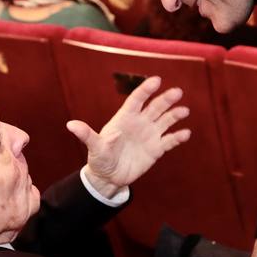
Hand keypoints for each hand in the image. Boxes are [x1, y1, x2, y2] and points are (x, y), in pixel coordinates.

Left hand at [67, 76, 190, 196]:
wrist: (109, 176)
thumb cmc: (100, 158)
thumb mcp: (93, 147)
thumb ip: (86, 135)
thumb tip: (71, 125)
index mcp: (125, 118)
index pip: (136, 100)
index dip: (146, 90)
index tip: (156, 80)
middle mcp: (139, 123)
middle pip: (155, 107)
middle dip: (166, 99)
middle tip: (177, 92)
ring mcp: (149, 135)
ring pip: (165, 121)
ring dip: (175, 115)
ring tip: (184, 111)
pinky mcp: (156, 149)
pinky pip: (169, 140)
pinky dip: (178, 137)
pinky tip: (186, 133)